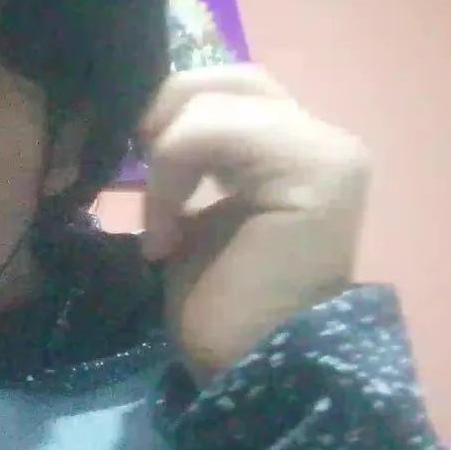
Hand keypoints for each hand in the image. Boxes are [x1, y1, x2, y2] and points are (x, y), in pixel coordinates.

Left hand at [139, 65, 369, 385]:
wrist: (251, 371)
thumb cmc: (218, 309)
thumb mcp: (189, 216)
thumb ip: (183, 162)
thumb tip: (133, 118)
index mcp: (292, 146)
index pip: (219, 89)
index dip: (162, 114)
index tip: (126, 172)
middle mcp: (321, 137)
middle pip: (220, 78)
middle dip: (160, 118)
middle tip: (131, 178)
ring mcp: (325, 150)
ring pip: (212, 99)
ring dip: (163, 155)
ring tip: (157, 222)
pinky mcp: (316, 169)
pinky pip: (214, 130)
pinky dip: (171, 175)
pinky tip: (166, 236)